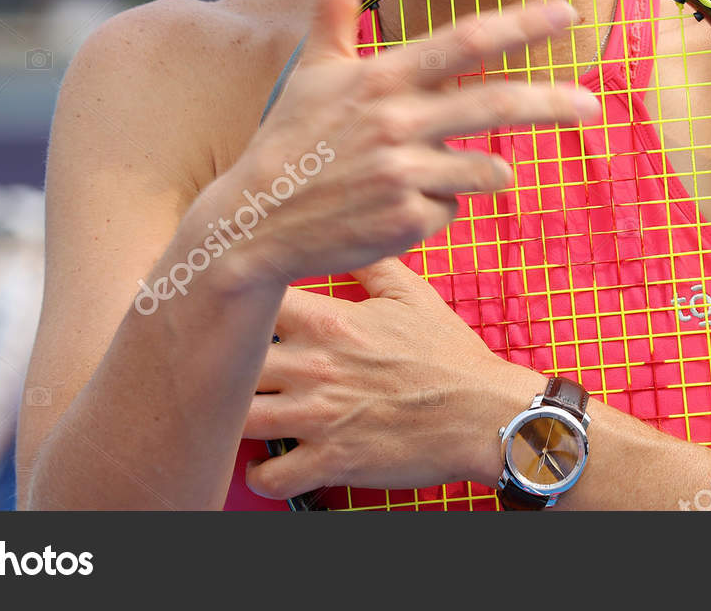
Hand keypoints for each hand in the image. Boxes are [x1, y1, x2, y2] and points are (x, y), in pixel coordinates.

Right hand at [205, 0, 599, 286]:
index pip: (465, 42)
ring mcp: (404, 174)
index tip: (566, 12)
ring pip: (486, 169)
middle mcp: (397, 121)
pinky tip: (396, 206)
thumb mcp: (314, 68)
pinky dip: (438, 208)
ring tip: (431, 172)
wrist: (255, 223)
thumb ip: (333, 3)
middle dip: (552, 102)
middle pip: (496, 105)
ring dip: (478, 171)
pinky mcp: (407, 221)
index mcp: (381, 78)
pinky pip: (454, 210)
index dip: (521, 26)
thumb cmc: (291, 138)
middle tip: (593, 104)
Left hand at [242, 260, 539, 499]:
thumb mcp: (412, 295)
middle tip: (231, 369)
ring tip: (244, 415)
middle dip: (227, 366)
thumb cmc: (450, 357)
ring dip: (236, 420)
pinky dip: (260, 474)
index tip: (232, 311)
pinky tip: (268, 461)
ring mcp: (318, 416)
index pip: (252, 300)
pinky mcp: (330, 461)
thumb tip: (348, 234)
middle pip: (232, 362)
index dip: (236, 305)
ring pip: (239, 419)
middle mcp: (313, 366)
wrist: (484, 414)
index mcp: (328, 322)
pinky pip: (269, 476)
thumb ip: (369, 264)